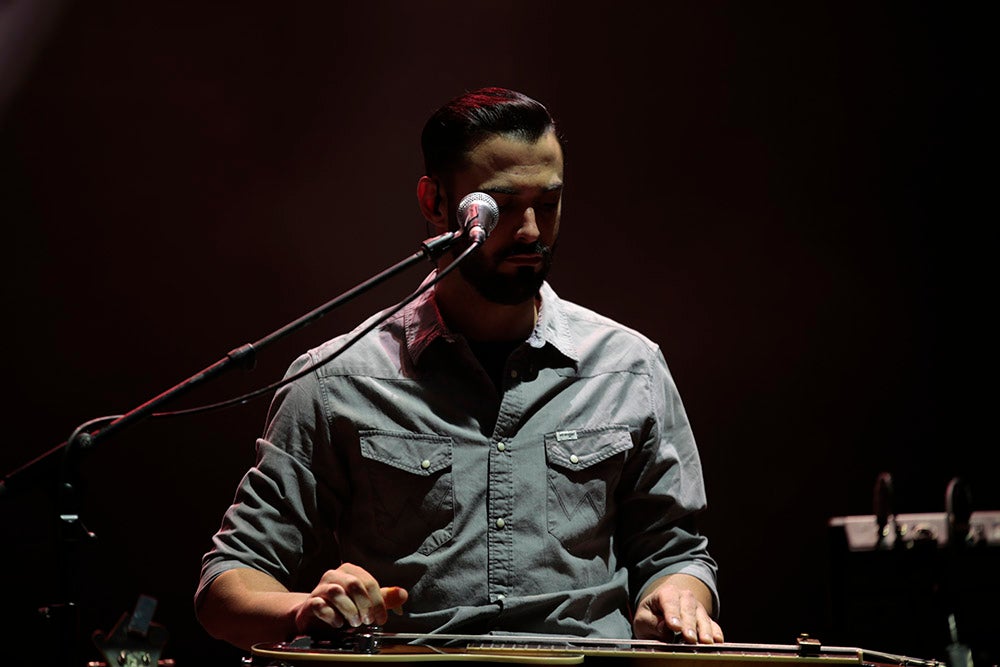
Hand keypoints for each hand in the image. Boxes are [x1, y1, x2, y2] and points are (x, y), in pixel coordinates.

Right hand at [293, 563, 407, 634]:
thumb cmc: (341, 605)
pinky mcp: (310, 602)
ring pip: (336, 592)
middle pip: (354, 584)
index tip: (382, 618)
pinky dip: (331, 616)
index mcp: (350, 571)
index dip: (378, 602)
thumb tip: (403, 595)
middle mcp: (334, 576)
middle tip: (368, 620)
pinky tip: (338, 623)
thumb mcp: (364, 601)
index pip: (369, 582)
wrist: (312, 613)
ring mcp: (320, 588)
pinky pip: (319, 605)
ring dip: (349, 610)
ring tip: (354, 622)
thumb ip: (383, 598)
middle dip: (365, 605)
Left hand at [633, 575, 723, 643]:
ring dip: (704, 630)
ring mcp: (697, 607)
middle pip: (688, 608)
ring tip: (705, 642)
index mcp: (666, 593)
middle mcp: (684, 597)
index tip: (674, 627)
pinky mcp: (705, 619)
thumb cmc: (651, 615)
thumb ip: (652, 623)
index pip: (669, 601)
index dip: (672, 613)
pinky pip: (713, 624)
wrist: (659, 612)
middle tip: (690, 638)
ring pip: (702, 617)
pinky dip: (715, 632)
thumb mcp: (644, 618)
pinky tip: (717, 640)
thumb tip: (664, 629)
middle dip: (689, 624)